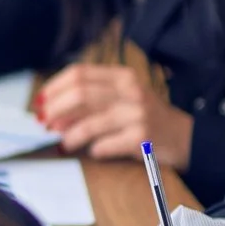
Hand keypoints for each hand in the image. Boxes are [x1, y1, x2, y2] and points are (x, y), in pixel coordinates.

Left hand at [36, 64, 194, 164]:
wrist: (184, 137)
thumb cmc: (145, 118)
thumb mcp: (122, 98)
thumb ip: (91, 99)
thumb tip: (51, 111)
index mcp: (122, 76)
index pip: (79, 73)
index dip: (54, 87)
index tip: (40, 102)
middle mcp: (130, 90)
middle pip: (81, 94)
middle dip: (56, 110)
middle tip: (45, 124)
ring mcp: (137, 113)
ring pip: (91, 122)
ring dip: (70, 135)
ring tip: (64, 143)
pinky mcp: (142, 137)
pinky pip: (106, 145)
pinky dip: (94, 150)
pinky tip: (93, 152)